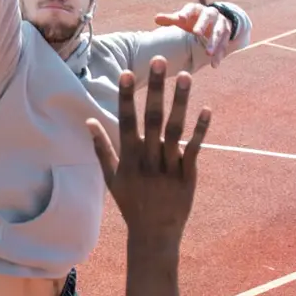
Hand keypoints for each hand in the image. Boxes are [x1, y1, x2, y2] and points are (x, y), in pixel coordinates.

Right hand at [87, 60, 208, 243]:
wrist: (154, 234)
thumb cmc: (131, 203)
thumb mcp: (112, 178)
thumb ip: (101, 148)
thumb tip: (89, 122)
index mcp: (129, 159)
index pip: (126, 121)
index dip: (126, 97)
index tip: (126, 72)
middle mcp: (149, 160)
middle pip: (153, 119)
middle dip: (155, 90)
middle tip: (159, 61)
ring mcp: (169, 167)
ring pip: (175, 130)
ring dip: (180, 102)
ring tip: (185, 76)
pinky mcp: (188, 175)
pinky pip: (194, 149)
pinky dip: (201, 130)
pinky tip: (207, 109)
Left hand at [154, 0, 248, 59]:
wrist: (215, 20)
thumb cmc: (193, 20)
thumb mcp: (183, 20)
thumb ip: (171, 19)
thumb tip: (156, 18)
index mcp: (197, 9)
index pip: (191, 8)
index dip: (186, 12)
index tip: (180, 18)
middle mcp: (210, 13)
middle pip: (207, 17)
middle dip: (202, 25)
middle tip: (197, 33)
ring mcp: (220, 23)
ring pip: (218, 32)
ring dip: (214, 42)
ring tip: (208, 53)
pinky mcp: (227, 34)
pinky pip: (224, 44)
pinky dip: (220, 54)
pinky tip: (214, 65)